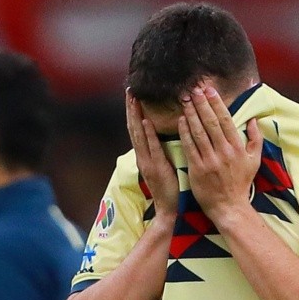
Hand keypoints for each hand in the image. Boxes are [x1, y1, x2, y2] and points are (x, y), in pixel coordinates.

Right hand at [126, 89, 178, 216]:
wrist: (168, 209)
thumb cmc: (169, 188)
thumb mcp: (161, 166)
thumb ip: (158, 151)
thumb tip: (158, 136)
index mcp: (144, 156)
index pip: (137, 129)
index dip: (134, 112)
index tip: (133, 95)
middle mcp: (142, 157)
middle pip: (134, 128)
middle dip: (131, 109)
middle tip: (129, 90)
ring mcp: (148, 163)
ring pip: (139, 135)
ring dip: (136, 116)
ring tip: (134, 99)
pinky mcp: (156, 168)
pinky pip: (152, 148)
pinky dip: (148, 135)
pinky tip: (146, 122)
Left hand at [178, 85, 262, 222]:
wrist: (229, 206)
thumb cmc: (241, 183)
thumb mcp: (254, 160)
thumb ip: (255, 139)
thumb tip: (254, 120)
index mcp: (237, 146)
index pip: (225, 120)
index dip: (216, 104)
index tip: (209, 91)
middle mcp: (223, 151)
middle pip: (210, 122)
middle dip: (201, 104)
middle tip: (193, 90)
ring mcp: (209, 160)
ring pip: (199, 133)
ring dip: (191, 115)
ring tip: (185, 101)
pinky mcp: (197, 169)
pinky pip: (190, 147)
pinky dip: (184, 133)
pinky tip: (180, 122)